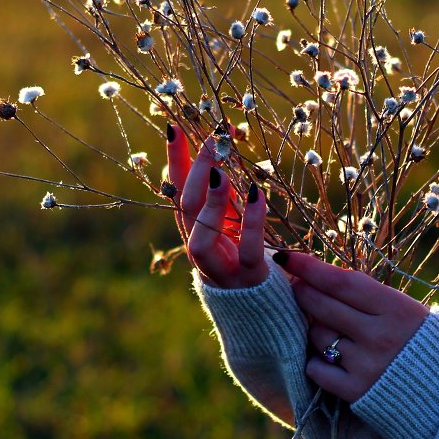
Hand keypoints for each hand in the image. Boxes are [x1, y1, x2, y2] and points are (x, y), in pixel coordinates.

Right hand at [166, 123, 268, 287]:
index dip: (174, 161)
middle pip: (186, 210)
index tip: (175, 126)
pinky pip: (248, 250)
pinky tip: (258, 193)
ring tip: (220, 172)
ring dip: (210, 202)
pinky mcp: (249, 278)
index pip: (177, 192)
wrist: (264, 312)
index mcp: (196, 231)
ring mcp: (222, 266)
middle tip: (212, 143)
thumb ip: (225, 198)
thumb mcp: (234, 224)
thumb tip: (218, 157)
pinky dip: (252, 221)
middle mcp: (201, 249)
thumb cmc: (249, 258)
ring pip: (203, 237)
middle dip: (194, 174)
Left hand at [278, 251, 428, 401]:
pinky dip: (316, 361)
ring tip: (326, 327)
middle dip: (302, 291)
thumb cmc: (428, 345)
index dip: (309, 267)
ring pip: (316, 335)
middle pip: (322, 305)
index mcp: (396, 309)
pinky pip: (316, 368)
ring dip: (313, 327)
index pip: (341, 282)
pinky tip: (328, 358)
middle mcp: (379, 335)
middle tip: (297, 287)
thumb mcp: (409, 312)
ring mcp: (366, 365)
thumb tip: (325, 278)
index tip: (288, 257)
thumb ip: (371, 298)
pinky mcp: (356, 393)